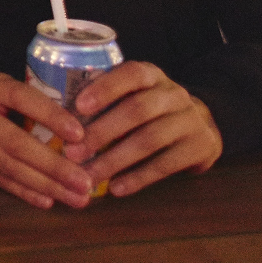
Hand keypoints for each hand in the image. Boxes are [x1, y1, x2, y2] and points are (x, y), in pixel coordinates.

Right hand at [0, 73, 92, 209]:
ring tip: (76, 197)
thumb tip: (81, 127)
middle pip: (16, 144)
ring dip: (46, 186)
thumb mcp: (7, 85)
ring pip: (10, 167)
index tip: (79, 134)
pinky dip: (26, 192)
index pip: (22, 99)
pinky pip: (1, 180)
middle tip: (85, 182)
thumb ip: (34, 101)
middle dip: (54, 166)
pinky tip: (49, 200)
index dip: (50, 116)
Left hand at [61, 61, 220, 197]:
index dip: (105, 89)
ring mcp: (190, 119)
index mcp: (152, 75)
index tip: (78, 107)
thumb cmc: (151, 111)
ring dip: (115, 159)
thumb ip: (107, 102)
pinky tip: (116, 188)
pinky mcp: (200, 146)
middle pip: (137, 110)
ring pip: (150, 139)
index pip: (131, 74)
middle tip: (72, 152)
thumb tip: (59, 118)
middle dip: (102, 132)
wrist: (202, 127)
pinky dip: (138, 177)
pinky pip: (166, 164)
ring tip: (89, 175)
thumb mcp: (134, 96)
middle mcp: (173, 93)